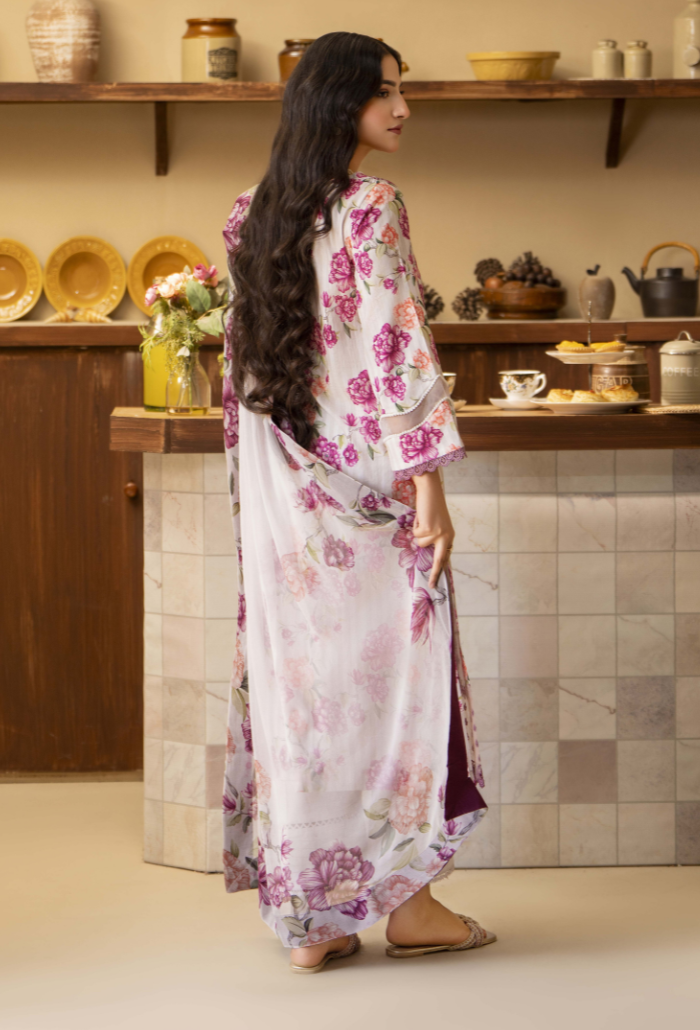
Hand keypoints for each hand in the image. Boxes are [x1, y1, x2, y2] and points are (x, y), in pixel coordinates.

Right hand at [411, 469, 454, 589]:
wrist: (430, 491)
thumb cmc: (431, 506)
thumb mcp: (435, 524)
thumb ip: (433, 538)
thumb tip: (423, 549)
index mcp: (449, 536)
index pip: (444, 556)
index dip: (439, 570)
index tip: (435, 583)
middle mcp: (446, 536)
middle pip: (439, 560)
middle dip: (435, 573)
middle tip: (432, 585)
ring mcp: (438, 533)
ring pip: (420, 543)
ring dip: (418, 532)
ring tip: (422, 520)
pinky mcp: (429, 529)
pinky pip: (415, 534)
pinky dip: (415, 526)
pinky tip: (421, 517)